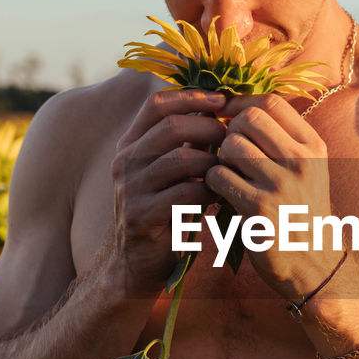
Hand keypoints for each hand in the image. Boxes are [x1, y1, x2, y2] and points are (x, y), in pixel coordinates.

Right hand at [110, 89, 225, 293]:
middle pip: (171, 126)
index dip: (191, 95)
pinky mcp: (143, 216)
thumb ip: (185, 143)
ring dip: (212, 162)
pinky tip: (220, 197)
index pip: (157, 104)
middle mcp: (125, 162)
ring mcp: (131, 189)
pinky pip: (185, 194)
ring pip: (181, 159)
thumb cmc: (162, 212)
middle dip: (209, 128)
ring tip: (228, 169)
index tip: (222, 99)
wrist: (134, 263)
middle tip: (233, 137)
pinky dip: (209, 192)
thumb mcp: (167, 172)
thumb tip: (219, 107)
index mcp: (130, 145)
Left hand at [204, 94, 342, 299]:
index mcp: (313, 147)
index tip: (227, 115)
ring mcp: (281, 185)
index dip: (241, 103)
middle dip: (230, 132)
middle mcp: (301, 161)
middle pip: (248, 119)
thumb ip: (281, 138)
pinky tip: (221, 193)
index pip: (271, 102)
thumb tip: (235, 105)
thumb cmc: (301, 211)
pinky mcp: (258, 208)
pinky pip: (218, 176)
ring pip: (230, 146)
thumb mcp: (307, 170)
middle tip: (228, 153)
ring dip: (220, 157)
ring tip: (227, 174)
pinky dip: (212, 181)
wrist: (313, 262)